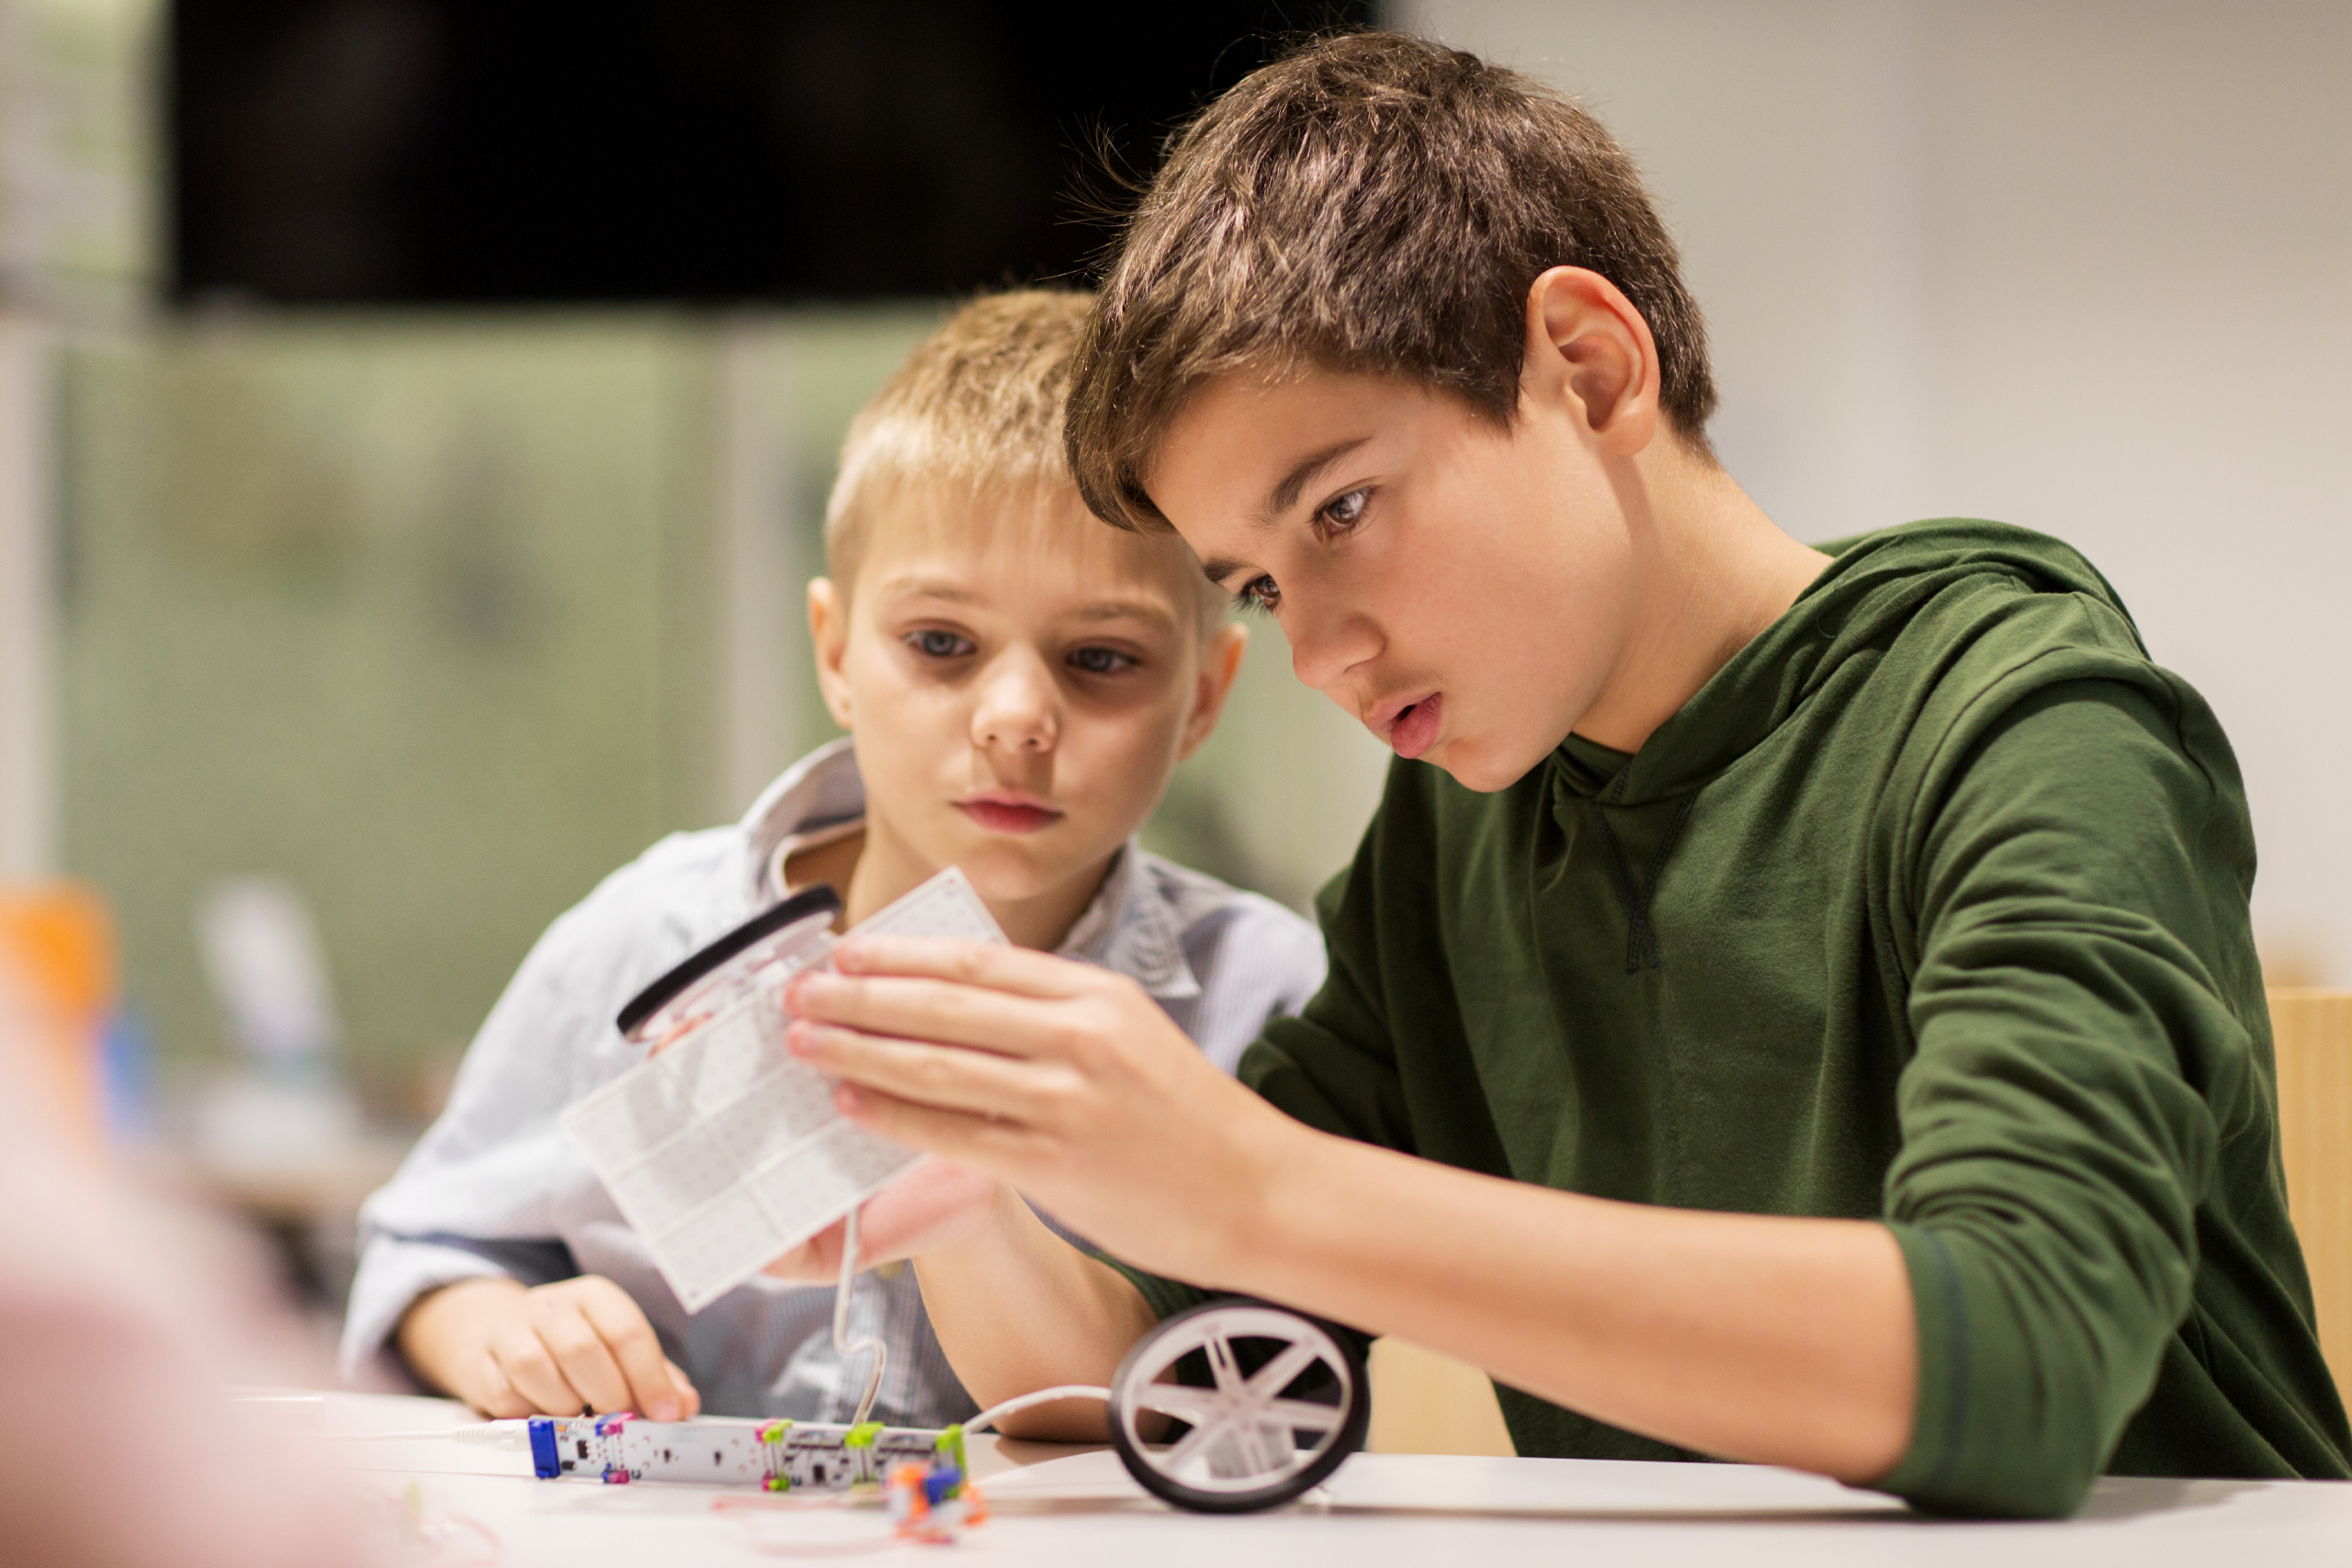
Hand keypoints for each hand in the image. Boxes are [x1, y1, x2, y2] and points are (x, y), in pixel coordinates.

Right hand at [399, 1275, 701, 1420]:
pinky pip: (503, 1393)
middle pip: (582, 1349)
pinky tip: (539, 1414)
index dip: (650, 1377)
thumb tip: (683, 1405)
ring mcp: (509, 1330)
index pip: (627, 1331)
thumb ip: (653, 1376)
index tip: (666, 1413)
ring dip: (563, 1405)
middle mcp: (551, 1305)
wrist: (489, 1332)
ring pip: (535, 1367)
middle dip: (608, 1395)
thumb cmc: (566, 1346)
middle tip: (619, 1421)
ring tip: (577, 1416)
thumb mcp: (614, 1351)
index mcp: (594, 1297)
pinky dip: (527, 1413)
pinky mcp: (478, 1361)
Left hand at [782, 936, 1296, 1283]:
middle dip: (858, 996)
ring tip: (804, 1042)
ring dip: (857, 1050)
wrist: (1255, 1190)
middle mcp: (1078, 1036)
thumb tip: (958, 999)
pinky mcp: (1054, 1164)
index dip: (899, 954)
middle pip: (943, 1003)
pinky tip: (850, 1103)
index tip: (843, 951)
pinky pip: (952, 1133)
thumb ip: (1054, 1013)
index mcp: (1096, 993)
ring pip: (936, 1065)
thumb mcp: (1130, 1033)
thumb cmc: (1186, 1118)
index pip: (976, 960)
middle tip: (797, 992)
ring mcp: (1065, 1100)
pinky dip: (893, 1114)